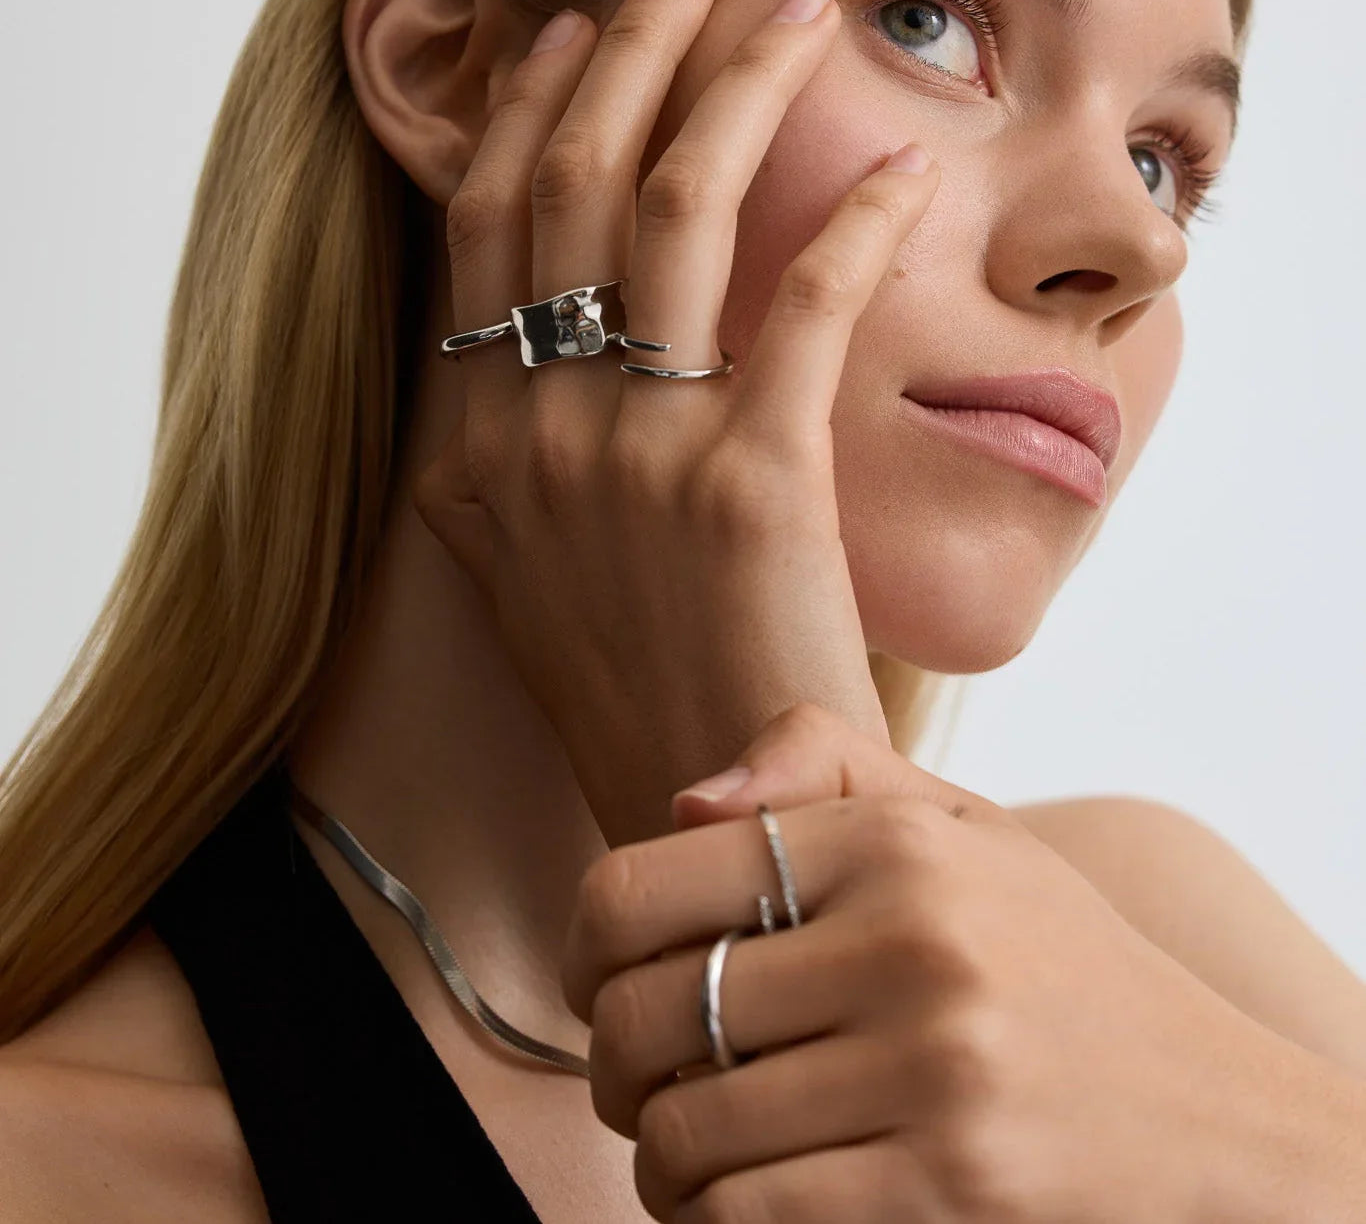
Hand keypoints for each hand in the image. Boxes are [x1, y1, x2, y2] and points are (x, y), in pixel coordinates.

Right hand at [413, 0, 940, 844]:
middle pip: (566, 185)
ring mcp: (636, 455)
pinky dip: (860, 220)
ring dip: (733, 89)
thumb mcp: (533, 569)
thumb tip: (522, 361)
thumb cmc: (633, 688)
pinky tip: (905, 172)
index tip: (579, 38)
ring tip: (790, 17)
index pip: (483, 228)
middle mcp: (537, 434)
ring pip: (668, 209)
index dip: (529, 113)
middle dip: (630, 53)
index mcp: (475, 452)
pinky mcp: (751, 481)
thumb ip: (511, 459)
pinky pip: (804, 304)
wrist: (703, 801)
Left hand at [564, 702, 1289, 1221]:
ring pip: (681, 1136)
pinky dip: (710, 1219)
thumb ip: (825, 767)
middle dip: (613, 1065)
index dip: (586, 947)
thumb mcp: (963, 826)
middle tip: (644, 1078)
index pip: (640, 886)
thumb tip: (683, 802)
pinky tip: (744, 1197)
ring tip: (697, 1144)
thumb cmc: (1053, 962)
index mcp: (893, 843)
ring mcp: (932, 1072)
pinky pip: (742, 1218)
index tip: (602, 979)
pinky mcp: (948, 1189)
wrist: (1214, 1115)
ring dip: (659, 1156)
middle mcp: (910, 943)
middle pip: (642, 1018)